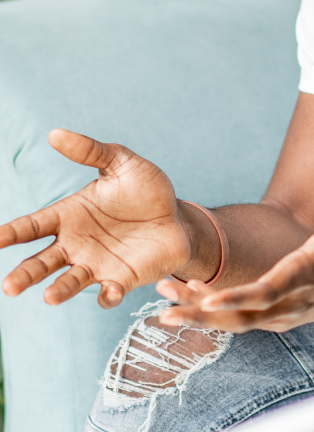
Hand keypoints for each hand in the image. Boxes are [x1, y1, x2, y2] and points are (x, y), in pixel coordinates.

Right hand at [0, 130, 190, 307]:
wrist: (178, 217)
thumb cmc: (146, 190)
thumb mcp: (122, 164)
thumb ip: (91, 152)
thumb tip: (56, 134)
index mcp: (68, 216)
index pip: (31, 226)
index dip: (10, 233)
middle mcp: (75, 244)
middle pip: (42, 261)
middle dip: (25, 273)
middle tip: (9, 287)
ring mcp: (97, 264)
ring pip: (70, 281)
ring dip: (59, 290)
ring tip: (49, 297)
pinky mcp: (122, 279)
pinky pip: (109, 293)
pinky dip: (107, 296)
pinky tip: (109, 292)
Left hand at [155, 191, 313, 332]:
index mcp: (307, 276)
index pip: (269, 292)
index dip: (239, 298)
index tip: (207, 300)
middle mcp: (293, 303)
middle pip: (244, 319)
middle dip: (203, 317)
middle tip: (164, 311)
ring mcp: (285, 316)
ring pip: (237, 323)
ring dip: (199, 312)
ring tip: (163, 291)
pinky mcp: (278, 319)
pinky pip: (241, 321)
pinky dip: (213, 312)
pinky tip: (186, 294)